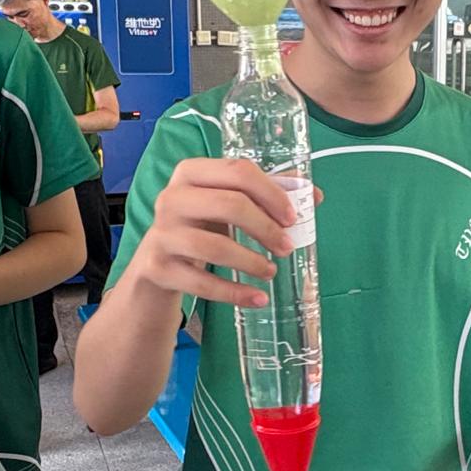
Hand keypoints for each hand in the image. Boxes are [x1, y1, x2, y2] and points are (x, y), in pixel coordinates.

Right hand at [131, 158, 319, 309]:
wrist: (156, 263)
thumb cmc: (200, 226)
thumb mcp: (227, 204)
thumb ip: (267, 195)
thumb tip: (315, 195)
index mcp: (191, 172)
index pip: (238, 171)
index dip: (271, 194)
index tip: (292, 218)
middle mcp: (171, 198)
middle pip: (229, 205)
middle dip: (266, 228)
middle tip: (286, 248)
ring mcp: (161, 233)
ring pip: (214, 246)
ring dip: (250, 262)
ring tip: (271, 272)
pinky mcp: (157, 268)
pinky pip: (201, 283)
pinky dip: (234, 293)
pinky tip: (257, 298)